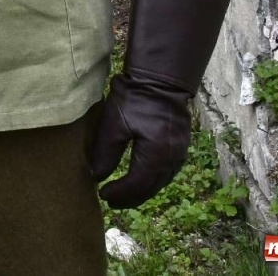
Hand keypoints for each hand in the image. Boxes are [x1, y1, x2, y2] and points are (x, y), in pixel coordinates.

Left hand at [88, 74, 192, 207]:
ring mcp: (180, 152)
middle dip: (131, 197)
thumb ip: (105, 153)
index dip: (119, 193)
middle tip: (111, 201)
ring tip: (124, 194)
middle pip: (151, 187)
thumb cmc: (135, 98)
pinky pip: (167, 170)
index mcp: (157, 156)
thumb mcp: (114, 124)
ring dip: (142, 190)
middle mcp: (173, 158)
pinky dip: (152, 179)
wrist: (160, 77)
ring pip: (161, 180)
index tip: (102, 194)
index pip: (137, 184)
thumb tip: (97, 176)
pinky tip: (141, 178)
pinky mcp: (181, 144)